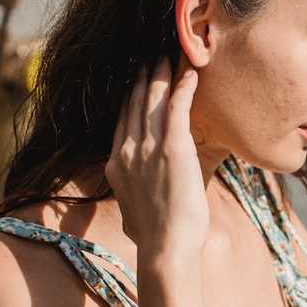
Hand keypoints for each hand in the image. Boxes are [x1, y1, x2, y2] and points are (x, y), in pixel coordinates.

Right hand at [105, 56, 206, 263]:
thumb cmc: (156, 238)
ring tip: (168, 56)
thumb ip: (134, 195)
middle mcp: (127, 151)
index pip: (122, 121)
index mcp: (116, 164)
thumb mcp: (134, 211)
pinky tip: (191, 74)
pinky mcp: (172, 149)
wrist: (165, 249)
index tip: (135, 81)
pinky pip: (177, 109)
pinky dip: (184, 88)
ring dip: (161, 75)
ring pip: (152, 100)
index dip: (129, 98)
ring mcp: (148, 148)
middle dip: (142, 79)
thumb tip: (138, 200)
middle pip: (133, 104)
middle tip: (150, 58)